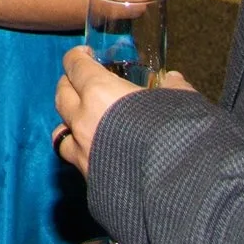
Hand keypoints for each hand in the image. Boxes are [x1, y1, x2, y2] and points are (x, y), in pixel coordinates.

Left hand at [53, 46, 195, 174]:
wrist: (183, 189)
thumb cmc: (182, 135)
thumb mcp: (183, 102)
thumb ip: (173, 88)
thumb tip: (173, 80)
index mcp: (101, 93)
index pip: (76, 66)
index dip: (77, 57)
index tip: (84, 54)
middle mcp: (83, 121)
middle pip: (61, 95)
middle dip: (70, 84)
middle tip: (83, 83)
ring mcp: (83, 153)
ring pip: (60, 131)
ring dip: (69, 122)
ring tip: (83, 120)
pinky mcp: (89, 180)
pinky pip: (77, 160)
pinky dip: (83, 152)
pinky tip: (100, 152)